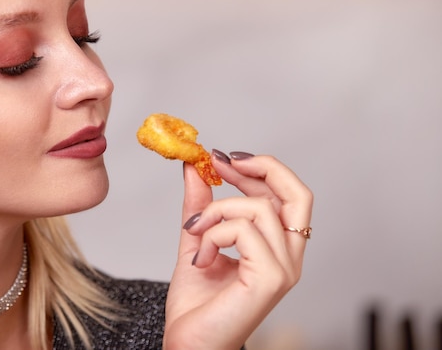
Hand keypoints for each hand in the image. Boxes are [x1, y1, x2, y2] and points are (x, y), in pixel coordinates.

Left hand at [163, 151, 312, 349]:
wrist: (190, 344)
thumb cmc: (198, 303)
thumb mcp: (198, 240)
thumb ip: (200, 206)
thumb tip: (195, 169)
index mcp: (278, 247)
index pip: (287, 195)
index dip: (259, 169)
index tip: (222, 158)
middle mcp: (290, 257)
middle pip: (298, 193)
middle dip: (261, 168)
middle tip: (221, 163)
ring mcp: (284, 269)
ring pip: (259, 208)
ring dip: (216, 212)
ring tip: (195, 234)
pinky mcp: (272, 278)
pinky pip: (244, 230)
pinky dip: (214, 234)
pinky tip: (201, 259)